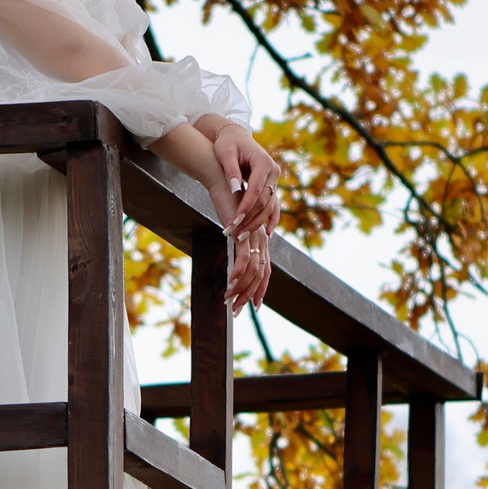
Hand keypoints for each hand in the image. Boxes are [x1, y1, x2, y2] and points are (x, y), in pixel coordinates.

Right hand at [153, 120, 276, 312]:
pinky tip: (228, 285)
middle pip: (262, 273)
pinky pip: (243, 257)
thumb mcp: (232, 221)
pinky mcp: (243, 230)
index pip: (265, 267)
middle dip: (252, 295)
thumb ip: (237, 236)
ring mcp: (252, 234)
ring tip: (230, 303)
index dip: (260, 287)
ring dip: (242, 289)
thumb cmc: (225, 196)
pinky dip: (237, 273)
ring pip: (253, 270)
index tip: (253, 304)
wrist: (222, 176)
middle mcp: (259, 237)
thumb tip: (233, 247)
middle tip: (242, 312)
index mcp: (259, 236)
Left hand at [197, 117, 280, 241]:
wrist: (235, 137)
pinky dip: (271, 219)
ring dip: (257, 223)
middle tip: (235, 233)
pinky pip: (274, 205)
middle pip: (264, 201)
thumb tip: (235, 189)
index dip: (246, 207)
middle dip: (250, 219)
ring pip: (269, 206)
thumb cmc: (227, 143)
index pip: (256, 190)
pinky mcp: (271, 185)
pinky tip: (267, 234)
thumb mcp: (225, 152)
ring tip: (242, 236)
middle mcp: (273, 171)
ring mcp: (274, 179)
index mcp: (263, 162)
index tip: (234, 221)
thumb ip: (230, 170)